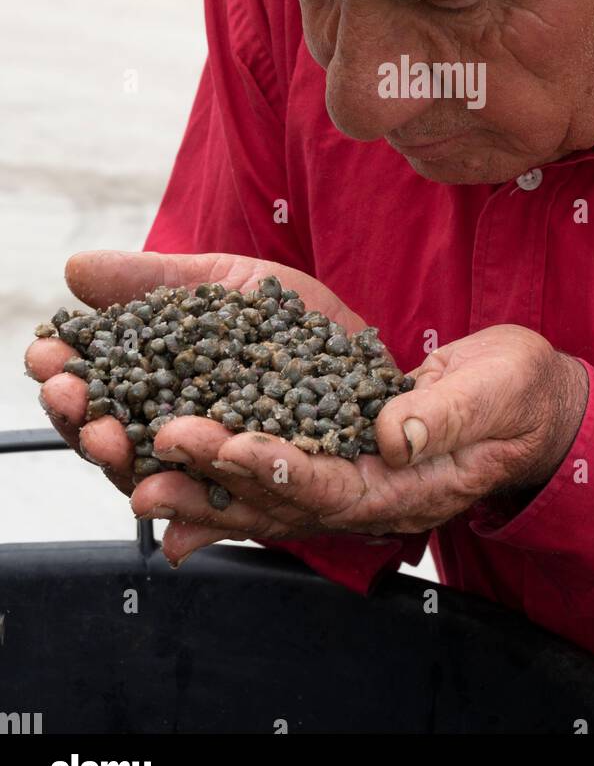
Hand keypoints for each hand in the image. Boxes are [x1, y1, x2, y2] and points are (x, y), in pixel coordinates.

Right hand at [25, 250, 363, 498]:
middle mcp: (192, 453)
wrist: (375, 349)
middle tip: (74, 401)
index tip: (45, 357)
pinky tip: (230, 451)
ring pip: (188, 489)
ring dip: (156, 468)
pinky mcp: (306, 492)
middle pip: (126, 457)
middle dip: (93, 430)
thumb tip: (74, 269)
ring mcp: (244, 481)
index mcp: (164, 406)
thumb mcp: (222, 286)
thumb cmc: (292, 325)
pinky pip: (274, 496)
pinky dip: (249, 475)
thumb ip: (154, 281)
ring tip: (139, 438)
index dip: (68, 384)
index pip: (100, 405)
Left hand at [130, 323, 588, 566]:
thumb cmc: (515, 394)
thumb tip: (395, 432)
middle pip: (275, 503)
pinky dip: (217, 475)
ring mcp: (344, 482)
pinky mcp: (331, 458)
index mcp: (402, 485)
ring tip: (135, 473)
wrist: (521, 405)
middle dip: (209, 488)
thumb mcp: (495, 392)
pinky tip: (168, 472)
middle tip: (146, 471)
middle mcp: (362, 495)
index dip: (273, 468)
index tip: (222, 446)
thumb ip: (447, 414)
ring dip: (197, 487)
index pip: (327, 485)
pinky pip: (265, 476)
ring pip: (259, 496)